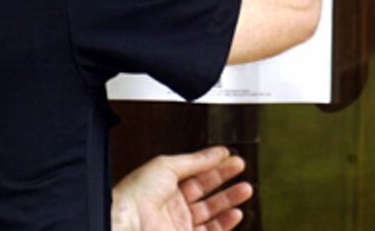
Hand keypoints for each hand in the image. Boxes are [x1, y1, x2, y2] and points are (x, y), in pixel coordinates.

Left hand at [112, 146, 253, 230]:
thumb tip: (215, 152)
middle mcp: (172, 203)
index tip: (228, 156)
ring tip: (245, 189)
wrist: (129, 221)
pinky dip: (225, 223)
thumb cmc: (136, 194)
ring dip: (229, 200)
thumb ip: (195, 161)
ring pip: (211, 211)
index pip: (194, 171)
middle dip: (224, 178)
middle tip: (240, 167)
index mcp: (164, 183)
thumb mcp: (167, 166)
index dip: (212, 163)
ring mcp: (179, 223)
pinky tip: (235, 213)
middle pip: (205, 189)